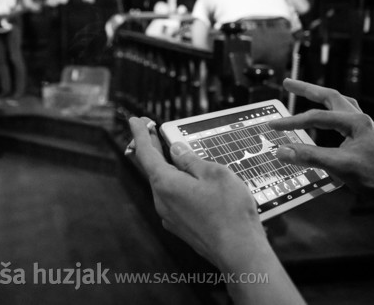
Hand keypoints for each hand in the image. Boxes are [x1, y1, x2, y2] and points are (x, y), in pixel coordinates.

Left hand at [128, 117, 265, 268]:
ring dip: (165, 165)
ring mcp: (170, 216)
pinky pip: (173, 198)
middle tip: (151, 129)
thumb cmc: (230, 211)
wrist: (239, 252)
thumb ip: (191, 160)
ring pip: (163, 184)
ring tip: (170, 150)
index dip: (140, 134)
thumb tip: (176, 150)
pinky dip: (175, 182)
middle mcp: (162, 201)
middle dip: (152, 147)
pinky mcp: (181, 227)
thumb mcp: (214, 174)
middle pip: (153, 168)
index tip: (133, 120)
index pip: (145, 153)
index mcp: (165, 184)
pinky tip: (187, 179)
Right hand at [269, 79, 373, 195]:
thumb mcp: (339, 166)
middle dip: (307, 89)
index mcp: (355, 122)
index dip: (292, 121)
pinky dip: (330, 112)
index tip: (273, 126)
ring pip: (339, 104)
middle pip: (330, 96)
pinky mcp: (365, 137)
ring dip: (321, 98)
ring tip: (306, 94)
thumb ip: (309, 157)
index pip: (316, 117)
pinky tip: (326, 120)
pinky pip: (343, 117)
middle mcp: (360, 119)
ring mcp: (364, 127)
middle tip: (287, 83)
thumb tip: (281, 151)